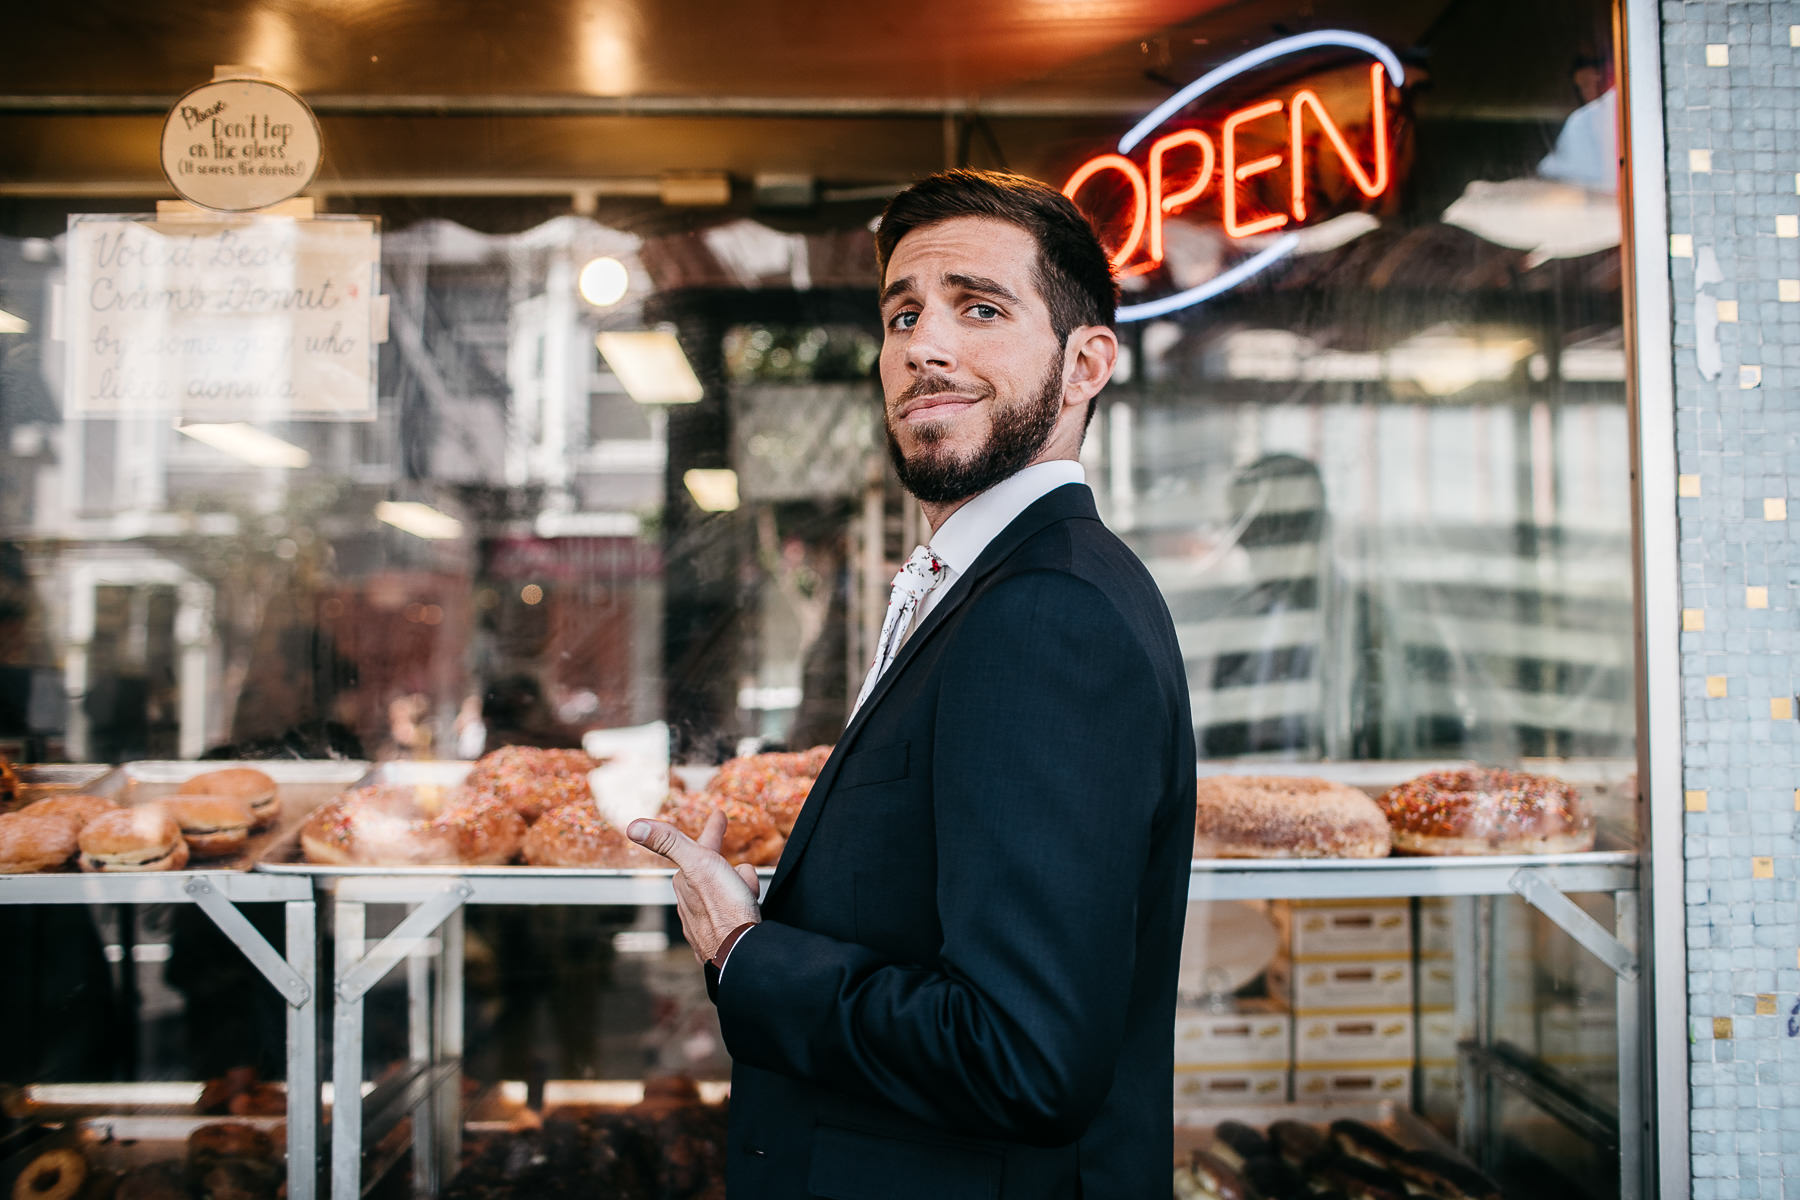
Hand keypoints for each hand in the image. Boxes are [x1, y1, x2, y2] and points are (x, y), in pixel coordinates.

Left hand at [628, 809, 761, 964]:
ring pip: (726, 888)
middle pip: (714, 869)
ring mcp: (705, 918)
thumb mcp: (697, 864)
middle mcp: (690, 900)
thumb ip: (668, 842)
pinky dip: (740, 903)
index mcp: (686, 880)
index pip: (699, 847)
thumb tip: (633, 826)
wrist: (741, 951)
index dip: (712, 830)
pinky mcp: (720, 933)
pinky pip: (734, 909)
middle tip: (732, 851)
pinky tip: (746, 909)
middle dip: (724, 861)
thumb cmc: (723, 910)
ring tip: (747, 894)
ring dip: (739, 885)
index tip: (718, 816)